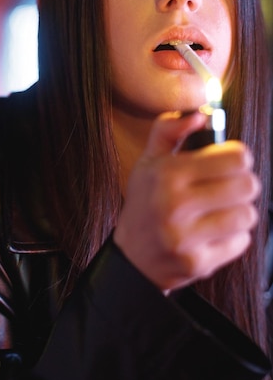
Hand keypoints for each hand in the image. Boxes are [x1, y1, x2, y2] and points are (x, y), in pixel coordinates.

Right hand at [113, 111, 260, 291]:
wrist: (132, 257)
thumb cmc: (144, 204)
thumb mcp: (148, 162)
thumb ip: (168, 130)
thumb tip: (198, 116)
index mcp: (167, 174)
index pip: (235, 157)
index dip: (237, 157)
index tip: (229, 162)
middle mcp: (174, 205)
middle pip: (247, 185)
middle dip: (242, 184)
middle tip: (227, 188)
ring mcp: (186, 236)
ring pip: (247, 215)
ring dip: (238, 212)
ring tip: (219, 212)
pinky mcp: (197, 262)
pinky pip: (241, 242)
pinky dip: (233, 237)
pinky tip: (212, 233)